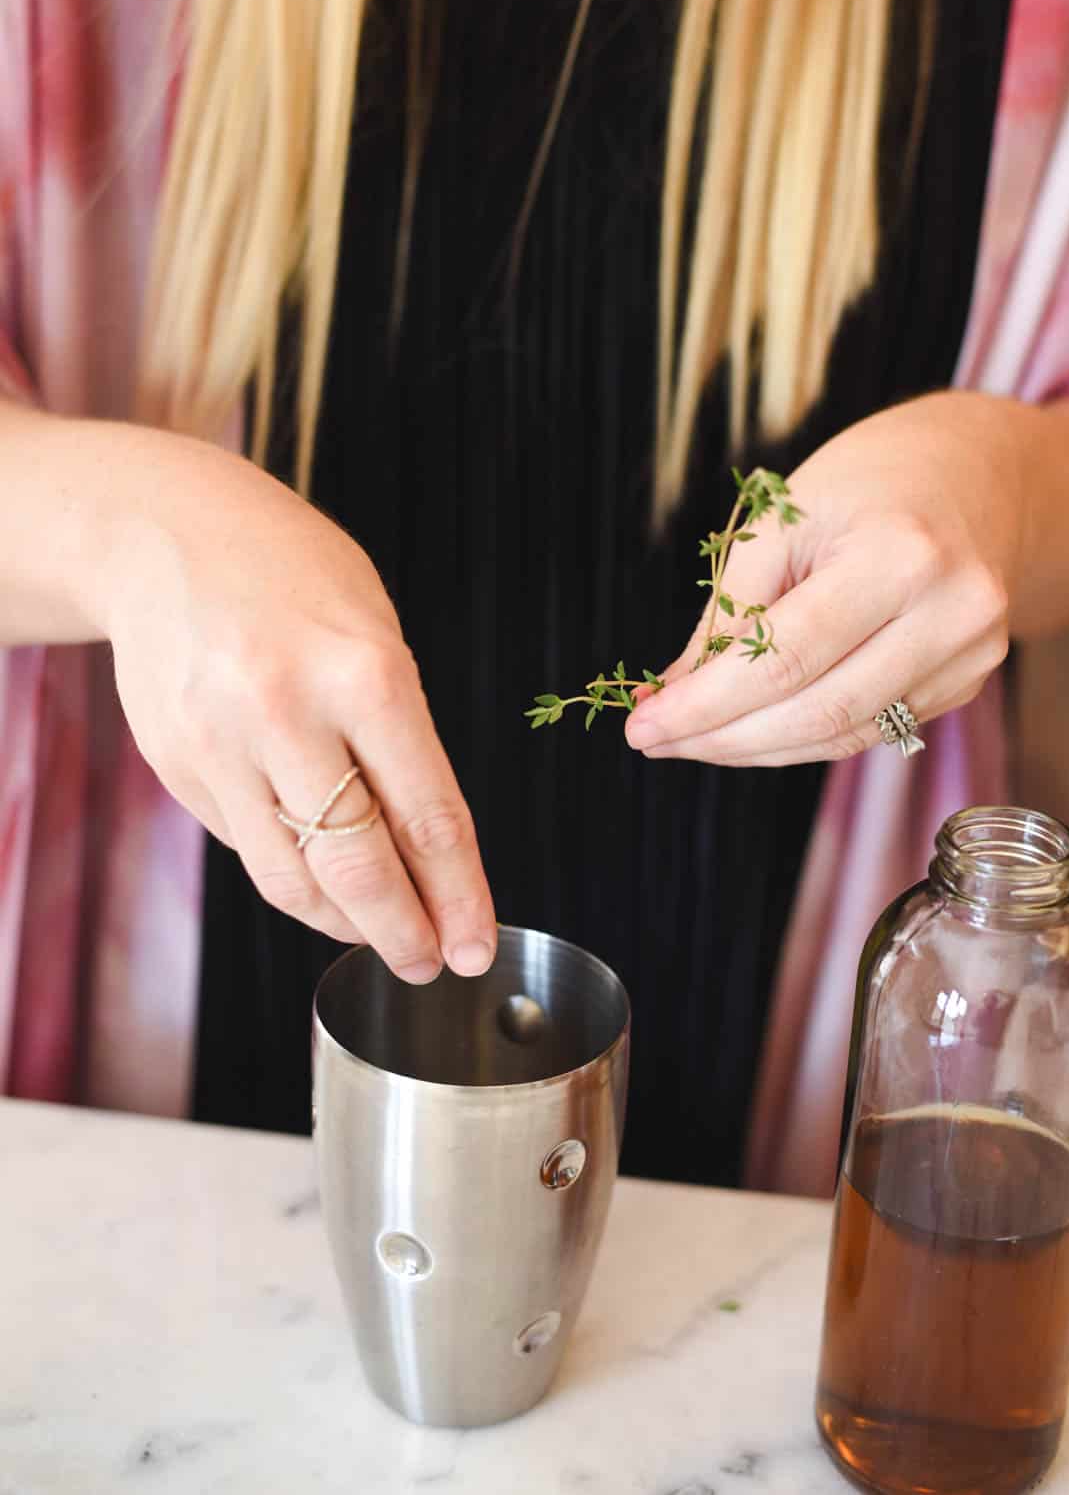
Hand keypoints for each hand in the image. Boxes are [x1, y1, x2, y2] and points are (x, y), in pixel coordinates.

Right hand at [103, 433, 495, 980]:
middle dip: (404, 932)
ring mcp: (220, 745)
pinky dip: (291, 875)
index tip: (477, 944)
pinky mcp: (176, 766)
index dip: (460, 896)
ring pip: (292, 879)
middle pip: (358, 866)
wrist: (163, 533)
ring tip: (378, 933)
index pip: (427, 816)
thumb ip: (400, 734)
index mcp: (364, 673)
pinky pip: (248, 846)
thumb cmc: (291, 574)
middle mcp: (288, 713)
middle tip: (432, 961)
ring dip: (345, 923)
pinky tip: (319, 879)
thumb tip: (428, 850)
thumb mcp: (373, 630)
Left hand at [624, 394, 1023, 765]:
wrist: (975, 474)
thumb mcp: (784, 517)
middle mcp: (951, 614)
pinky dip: (802, 737)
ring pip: (842, 734)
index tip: (643, 724)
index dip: (707, 704)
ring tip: (693, 740)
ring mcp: (970, 657)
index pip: (786, 659)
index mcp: (901, 556)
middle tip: (656, 740)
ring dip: (756, 748)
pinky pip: (869, 730)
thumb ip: (730, 608)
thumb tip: (674, 689)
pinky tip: (752, 729)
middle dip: (722, 737)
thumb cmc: (868, 482)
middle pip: (817, 711)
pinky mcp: (968, 682)